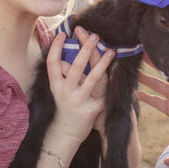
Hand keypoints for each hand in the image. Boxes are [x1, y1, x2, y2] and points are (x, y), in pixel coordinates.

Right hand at [47, 26, 113, 142]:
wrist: (65, 133)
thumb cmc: (63, 106)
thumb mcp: (58, 90)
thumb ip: (63, 74)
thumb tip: (70, 54)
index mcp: (55, 86)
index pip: (52, 63)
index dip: (55, 48)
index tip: (62, 34)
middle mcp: (64, 93)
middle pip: (75, 67)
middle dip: (85, 49)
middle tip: (94, 35)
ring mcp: (78, 102)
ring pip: (92, 79)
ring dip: (103, 64)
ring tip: (111, 51)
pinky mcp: (90, 110)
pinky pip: (102, 93)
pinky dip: (109, 83)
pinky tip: (116, 72)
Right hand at [137, 61, 168, 142]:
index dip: (163, 53)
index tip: (151, 44)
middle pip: (161, 70)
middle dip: (149, 62)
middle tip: (136, 53)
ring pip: (154, 84)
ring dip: (144, 78)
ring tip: (131, 71)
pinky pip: (154, 101)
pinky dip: (145, 97)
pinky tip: (135, 92)